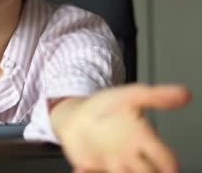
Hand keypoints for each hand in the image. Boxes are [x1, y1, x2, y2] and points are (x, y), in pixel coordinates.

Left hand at [53, 84, 190, 172]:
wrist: (74, 114)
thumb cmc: (104, 107)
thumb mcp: (129, 96)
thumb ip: (154, 96)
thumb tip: (184, 93)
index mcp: (143, 139)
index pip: (164, 158)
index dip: (167, 163)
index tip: (167, 166)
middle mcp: (131, 156)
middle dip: (146, 172)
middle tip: (135, 164)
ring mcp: (113, 164)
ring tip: (112, 164)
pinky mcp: (93, 169)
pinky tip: (82, 167)